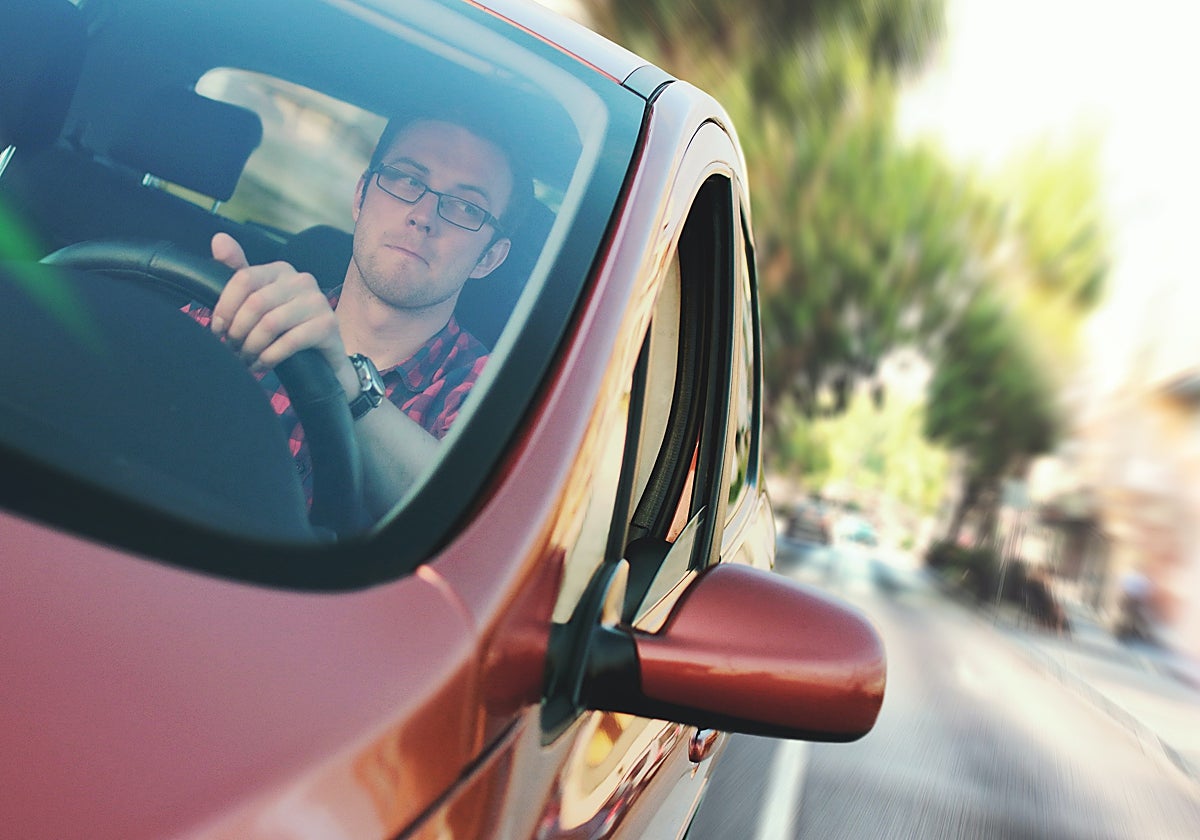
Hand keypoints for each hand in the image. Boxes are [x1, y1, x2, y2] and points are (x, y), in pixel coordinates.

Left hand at [209, 232, 347, 377]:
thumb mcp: (260, 301)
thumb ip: (238, 273)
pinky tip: (261, 365)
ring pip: (270, 323)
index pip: (243, 278)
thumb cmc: (286, 328)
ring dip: (252, 347)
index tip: (218, 329)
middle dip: (238, 331)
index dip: (225, 307)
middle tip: (232, 349)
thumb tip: (218, 239)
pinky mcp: (328, 325)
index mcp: (281, 270)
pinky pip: (289, 342)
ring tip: (246, 359)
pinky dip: (269, 357)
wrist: (323, 358)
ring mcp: (317, 302)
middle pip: (255, 303)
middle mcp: (302, 280)